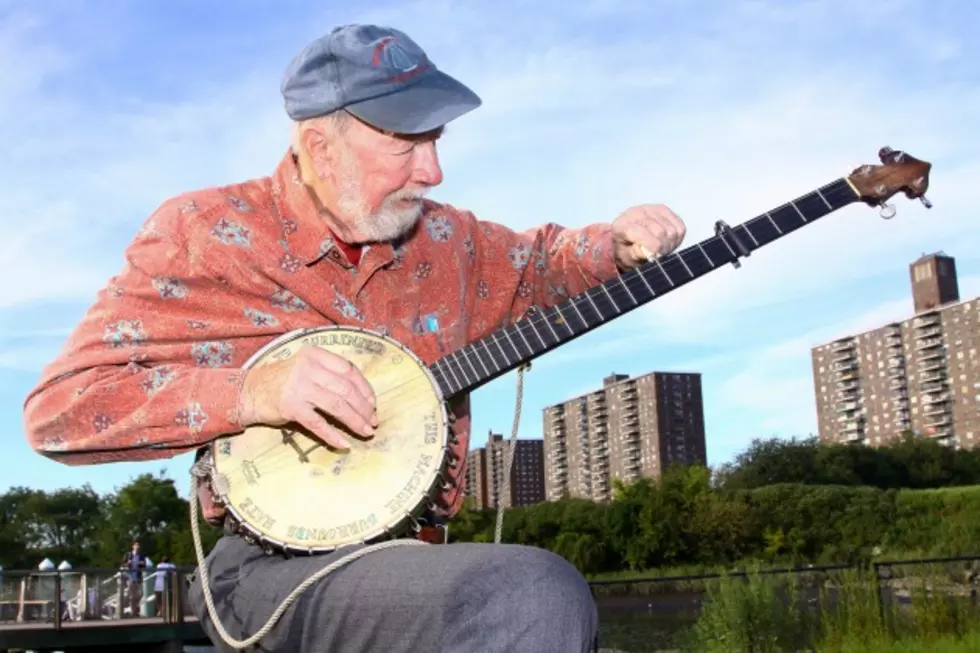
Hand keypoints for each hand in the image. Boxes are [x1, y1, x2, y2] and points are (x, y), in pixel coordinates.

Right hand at [237, 346, 377, 449]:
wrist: (250, 391)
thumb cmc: (285, 380)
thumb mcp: (307, 367)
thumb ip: (330, 375)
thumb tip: (364, 398)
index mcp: (315, 355)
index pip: (349, 370)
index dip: (365, 388)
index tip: (373, 403)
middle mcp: (308, 368)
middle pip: (346, 389)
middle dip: (363, 408)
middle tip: (373, 421)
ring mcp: (299, 387)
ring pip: (336, 406)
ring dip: (354, 421)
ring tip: (365, 432)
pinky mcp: (290, 407)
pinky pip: (318, 424)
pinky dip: (333, 435)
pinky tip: (344, 444)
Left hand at [611, 204, 686, 270]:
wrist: (626, 239)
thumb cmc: (625, 250)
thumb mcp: (627, 257)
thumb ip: (637, 254)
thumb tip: (651, 253)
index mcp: (622, 225)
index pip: (643, 233)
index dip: (653, 248)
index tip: (655, 257)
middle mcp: (636, 213)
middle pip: (660, 232)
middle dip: (663, 248)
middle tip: (659, 255)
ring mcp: (650, 209)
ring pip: (672, 230)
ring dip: (670, 244)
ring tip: (662, 249)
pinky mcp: (663, 210)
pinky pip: (680, 226)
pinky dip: (677, 237)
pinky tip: (668, 241)